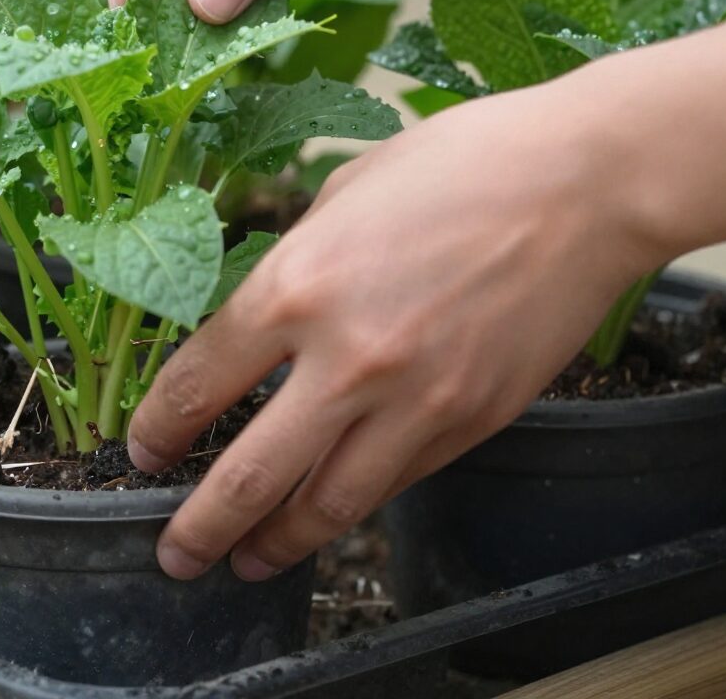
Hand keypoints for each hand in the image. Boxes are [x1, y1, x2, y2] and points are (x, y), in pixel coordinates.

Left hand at [126, 87, 662, 581]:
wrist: (581, 184)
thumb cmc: (458, 164)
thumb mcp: (343, 191)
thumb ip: (295, 261)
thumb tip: (262, 310)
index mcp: (296, 284)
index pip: (199, 380)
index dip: (160, 428)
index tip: (144, 451)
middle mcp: (346, 357)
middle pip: (249, 473)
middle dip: (201, 526)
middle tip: (173, 553)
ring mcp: (415, 402)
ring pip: (327, 506)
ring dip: (276, 544)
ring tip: (245, 562)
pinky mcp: (472, 423)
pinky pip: (395, 483)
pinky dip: (353, 507)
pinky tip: (330, 513)